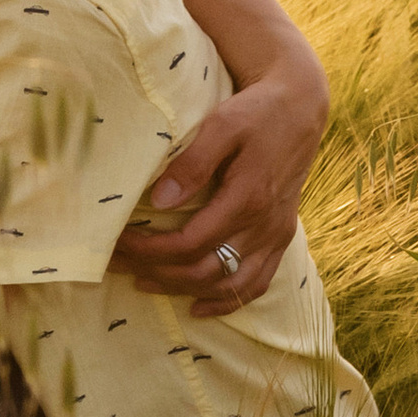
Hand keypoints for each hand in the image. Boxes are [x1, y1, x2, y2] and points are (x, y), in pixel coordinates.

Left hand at [113, 59, 326, 316]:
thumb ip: (193, 163)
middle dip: (156, 271)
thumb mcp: (222, 125)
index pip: (189, 243)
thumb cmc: (256, 113)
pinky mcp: (281, 238)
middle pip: (204, 270)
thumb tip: (160, 201)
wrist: (300, 109)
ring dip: (183, 290)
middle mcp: (265, 225)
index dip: (149, 250)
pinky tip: (196, 307)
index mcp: (248, 198)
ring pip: (228, 285)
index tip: (117, 241)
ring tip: (143, 281)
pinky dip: (226, 302)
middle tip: (118, 263)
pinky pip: (257, 284)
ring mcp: (275, 235)